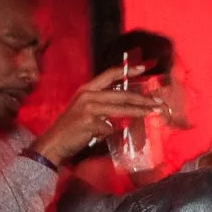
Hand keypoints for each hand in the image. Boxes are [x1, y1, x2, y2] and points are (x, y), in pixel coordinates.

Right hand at [29, 64, 165, 166]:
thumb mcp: (86, 110)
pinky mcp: (90, 122)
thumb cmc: (71, 129)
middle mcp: (87, 95)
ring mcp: (88, 108)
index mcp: (86, 89)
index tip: (142, 68)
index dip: (126, 70)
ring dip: (139, 112)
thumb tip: (126, 108)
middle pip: (121, 94)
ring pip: (121, 109)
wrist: (53, 143)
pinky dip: (110, 133)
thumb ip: (103, 106)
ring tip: (153, 113)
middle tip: (157, 101)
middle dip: (142, 98)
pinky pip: (110, 127)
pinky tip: (101, 136)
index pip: (109, 75)